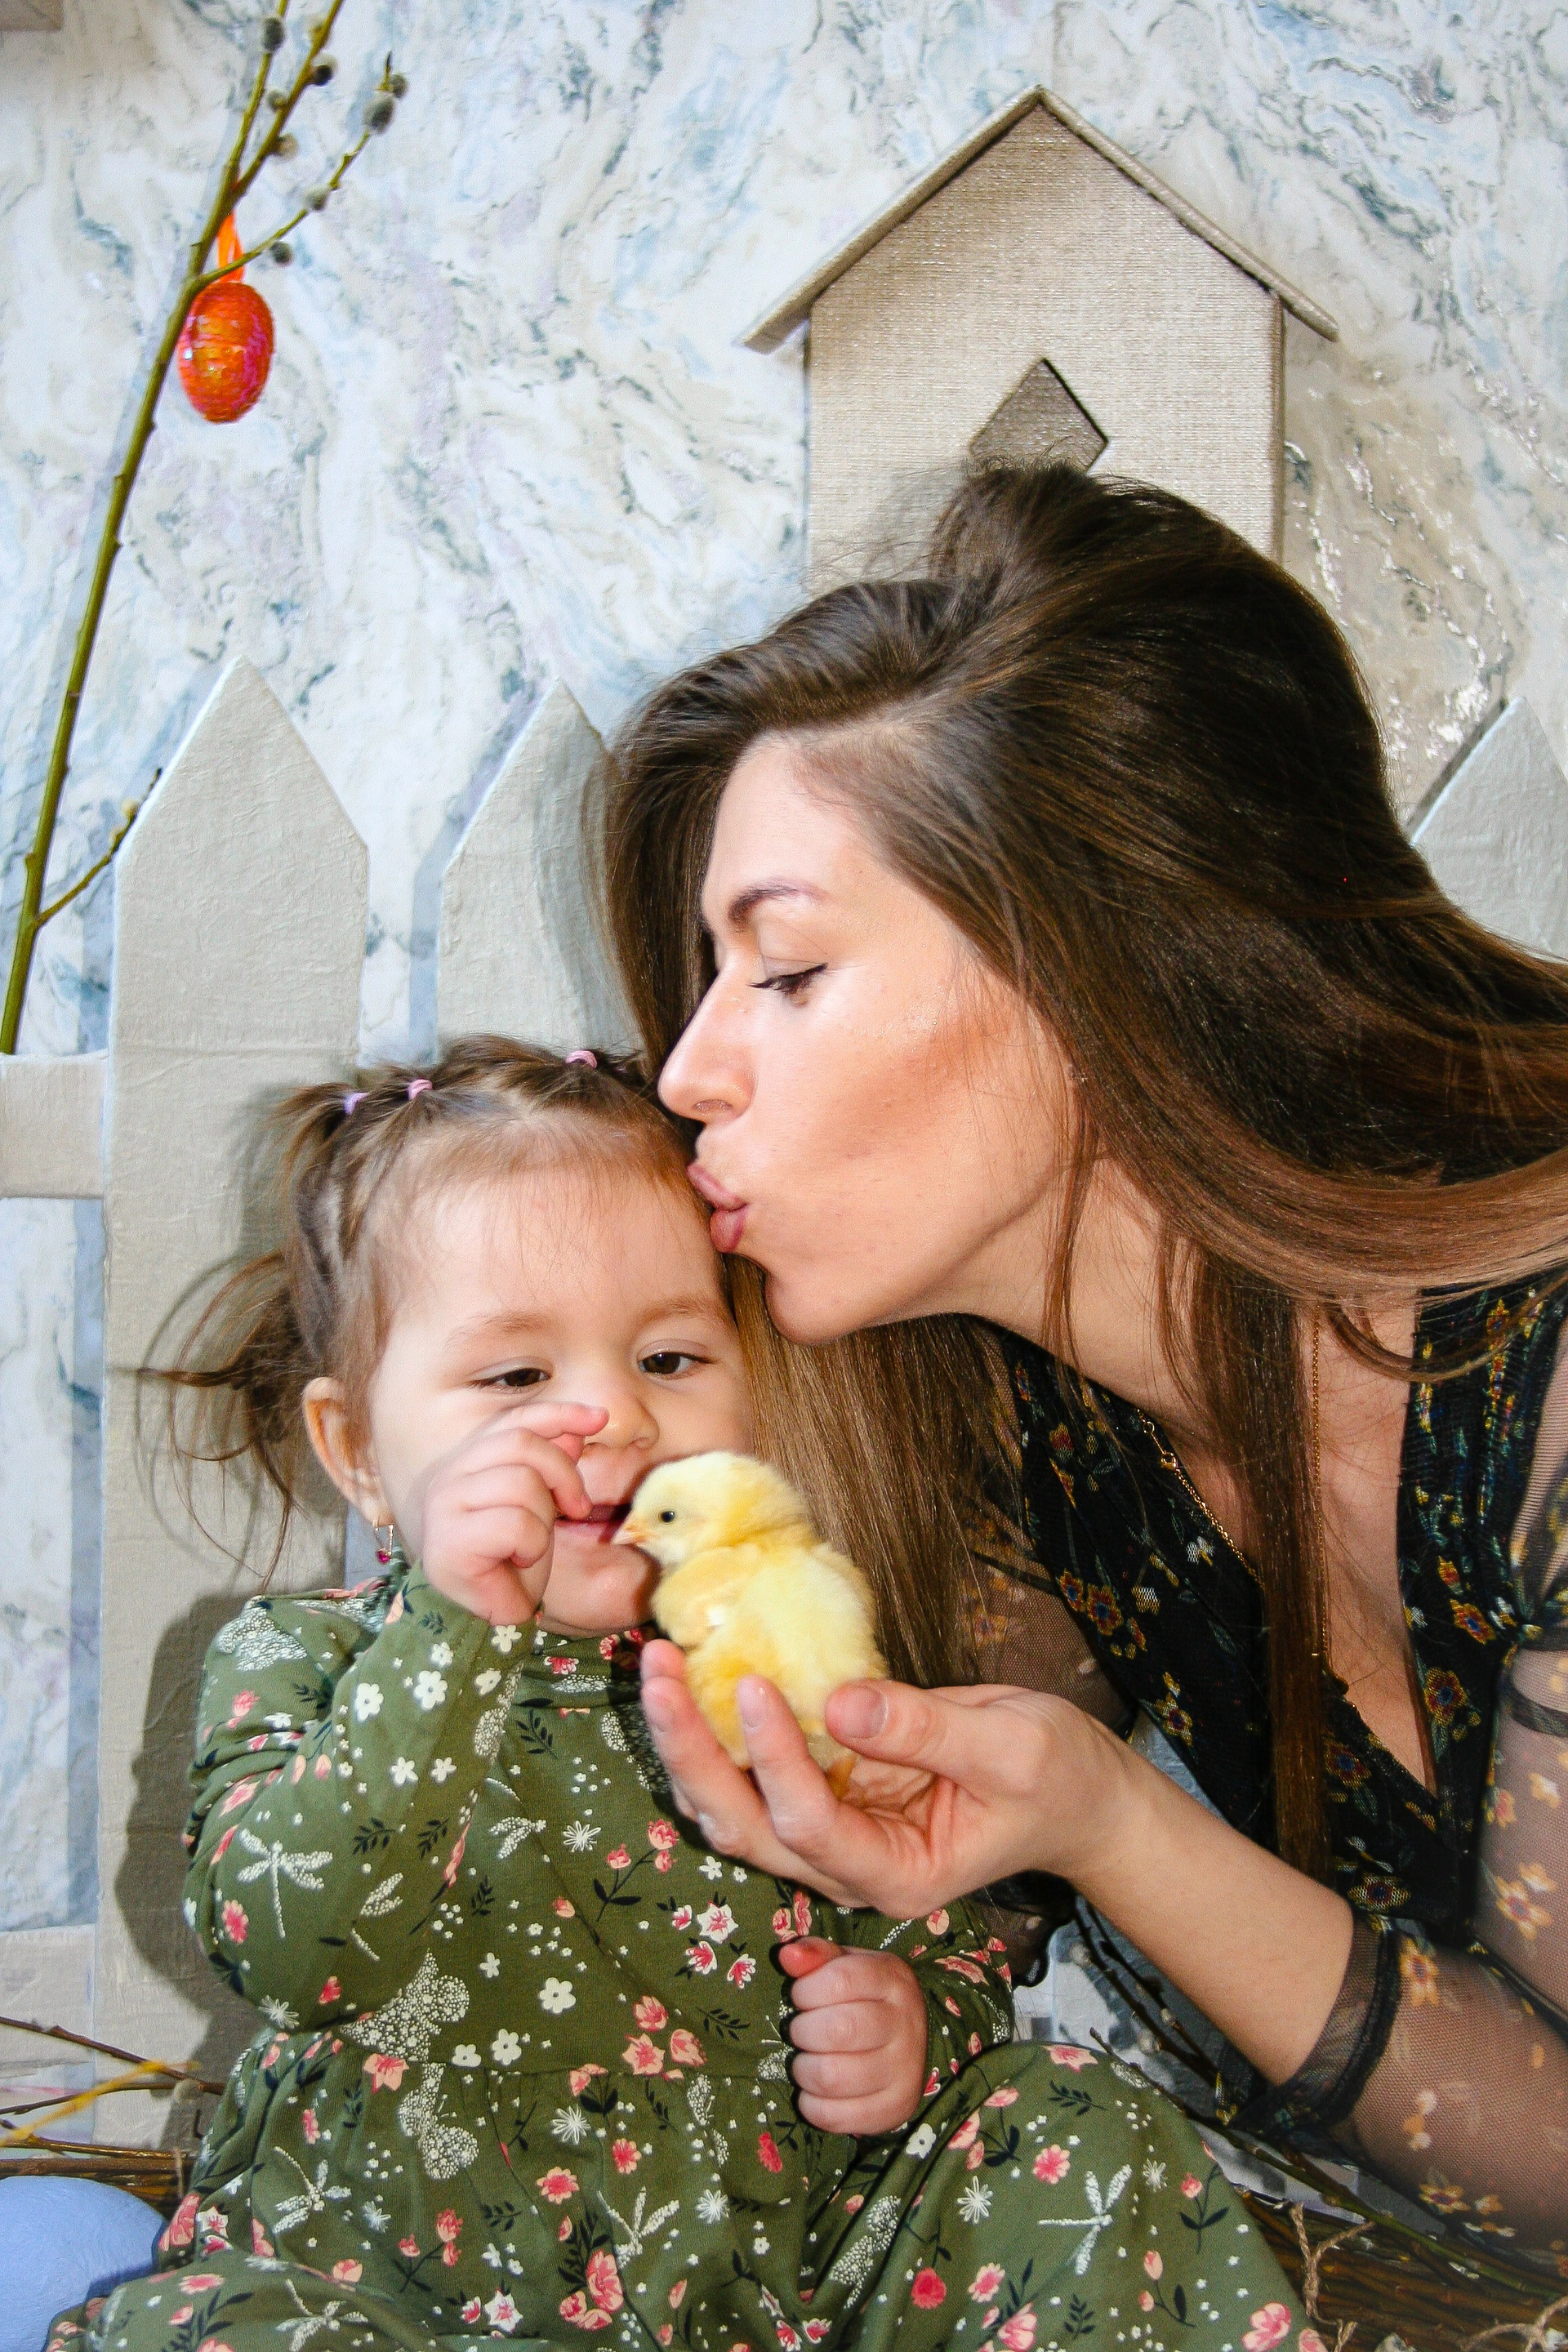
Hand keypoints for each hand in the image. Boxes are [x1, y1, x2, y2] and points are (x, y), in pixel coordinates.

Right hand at [411, 1400, 607, 1625]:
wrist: (488, 1615)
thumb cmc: (511, 1558)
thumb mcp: (541, 1502)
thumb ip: (550, 1465)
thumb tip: (576, 1428)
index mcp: (467, 1461)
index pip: (516, 1421)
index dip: (559, 1414)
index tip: (600, 1417)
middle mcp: (448, 1477)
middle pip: (522, 1444)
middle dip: (563, 1474)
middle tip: (575, 1508)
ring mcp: (444, 1508)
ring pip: (521, 1483)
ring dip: (543, 1519)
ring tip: (530, 1544)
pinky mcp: (451, 1542)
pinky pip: (516, 1525)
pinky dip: (531, 1546)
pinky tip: (517, 1561)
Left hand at [639, 1643, 1133, 1912]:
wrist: (1074, 1798)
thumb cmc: (1056, 1779)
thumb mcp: (1011, 1749)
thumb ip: (925, 1730)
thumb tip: (836, 1701)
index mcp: (897, 1875)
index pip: (812, 1826)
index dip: (774, 1759)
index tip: (753, 1683)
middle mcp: (847, 1868)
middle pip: (745, 1826)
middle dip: (693, 1752)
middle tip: (657, 1670)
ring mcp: (831, 1835)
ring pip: (734, 1806)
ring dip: (687, 1741)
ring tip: (656, 1664)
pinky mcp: (828, 1792)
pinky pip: (754, 1772)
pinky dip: (715, 1729)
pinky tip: (692, 1672)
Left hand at [779, 1939, 927, 2134]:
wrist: (910, 2042)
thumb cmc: (865, 1996)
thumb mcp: (846, 1965)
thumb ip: (817, 1955)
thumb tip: (787, 1954)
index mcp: (893, 1980)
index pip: (841, 1979)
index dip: (807, 1990)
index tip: (801, 1996)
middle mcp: (906, 2024)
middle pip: (838, 2030)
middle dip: (802, 2031)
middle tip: (801, 2032)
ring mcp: (905, 2070)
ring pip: (833, 2077)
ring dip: (803, 2070)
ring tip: (805, 2061)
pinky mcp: (895, 2108)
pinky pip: (836, 2116)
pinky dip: (812, 2106)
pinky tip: (814, 2091)